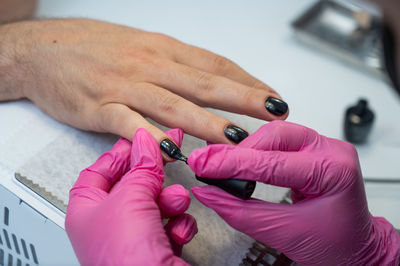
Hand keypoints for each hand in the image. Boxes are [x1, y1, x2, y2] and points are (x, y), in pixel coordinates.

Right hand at [0, 18, 287, 148]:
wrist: (42, 49)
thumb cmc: (95, 48)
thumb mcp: (142, 46)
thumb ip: (175, 66)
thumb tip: (210, 83)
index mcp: (163, 49)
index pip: (215, 65)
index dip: (248, 81)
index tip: (271, 98)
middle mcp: (149, 65)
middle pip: (204, 83)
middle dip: (243, 99)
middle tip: (274, 113)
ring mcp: (125, 86)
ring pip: (174, 105)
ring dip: (208, 122)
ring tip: (238, 138)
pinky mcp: (99, 107)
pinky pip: (130, 124)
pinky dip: (152, 138)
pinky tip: (173, 152)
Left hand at [65, 128, 196, 264]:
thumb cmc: (125, 260)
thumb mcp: (130, 198)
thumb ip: (141, 166)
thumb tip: (145, 142)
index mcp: (86, 211)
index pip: (98, 172)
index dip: (119, 154)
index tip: (140, 139)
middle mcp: (108, 226)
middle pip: (132, 186)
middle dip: (152, 176)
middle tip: (167, 156)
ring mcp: (133, 239)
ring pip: (156, 203)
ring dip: (170, 201)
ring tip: (174, 203)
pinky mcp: (157, 249)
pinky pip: (171, 223)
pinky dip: (178, 225)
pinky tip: (176, 232)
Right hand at [188, 121, 399, 264]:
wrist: (356, 249)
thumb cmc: (335, 245)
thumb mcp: (283, 234)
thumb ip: (240, 212)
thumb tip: (208, 193)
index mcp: (333, 171)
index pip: (272, 162)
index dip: (232, 163)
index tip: (203, 165)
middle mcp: (331, 151)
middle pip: (274, 135)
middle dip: (239, 151)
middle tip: (208, 164)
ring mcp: (324, 147)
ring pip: (275, 133)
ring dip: (246, 149)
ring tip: (222, 164)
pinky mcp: (313, 149)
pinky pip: (279, 140)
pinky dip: (256, 150)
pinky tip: (241, 159)